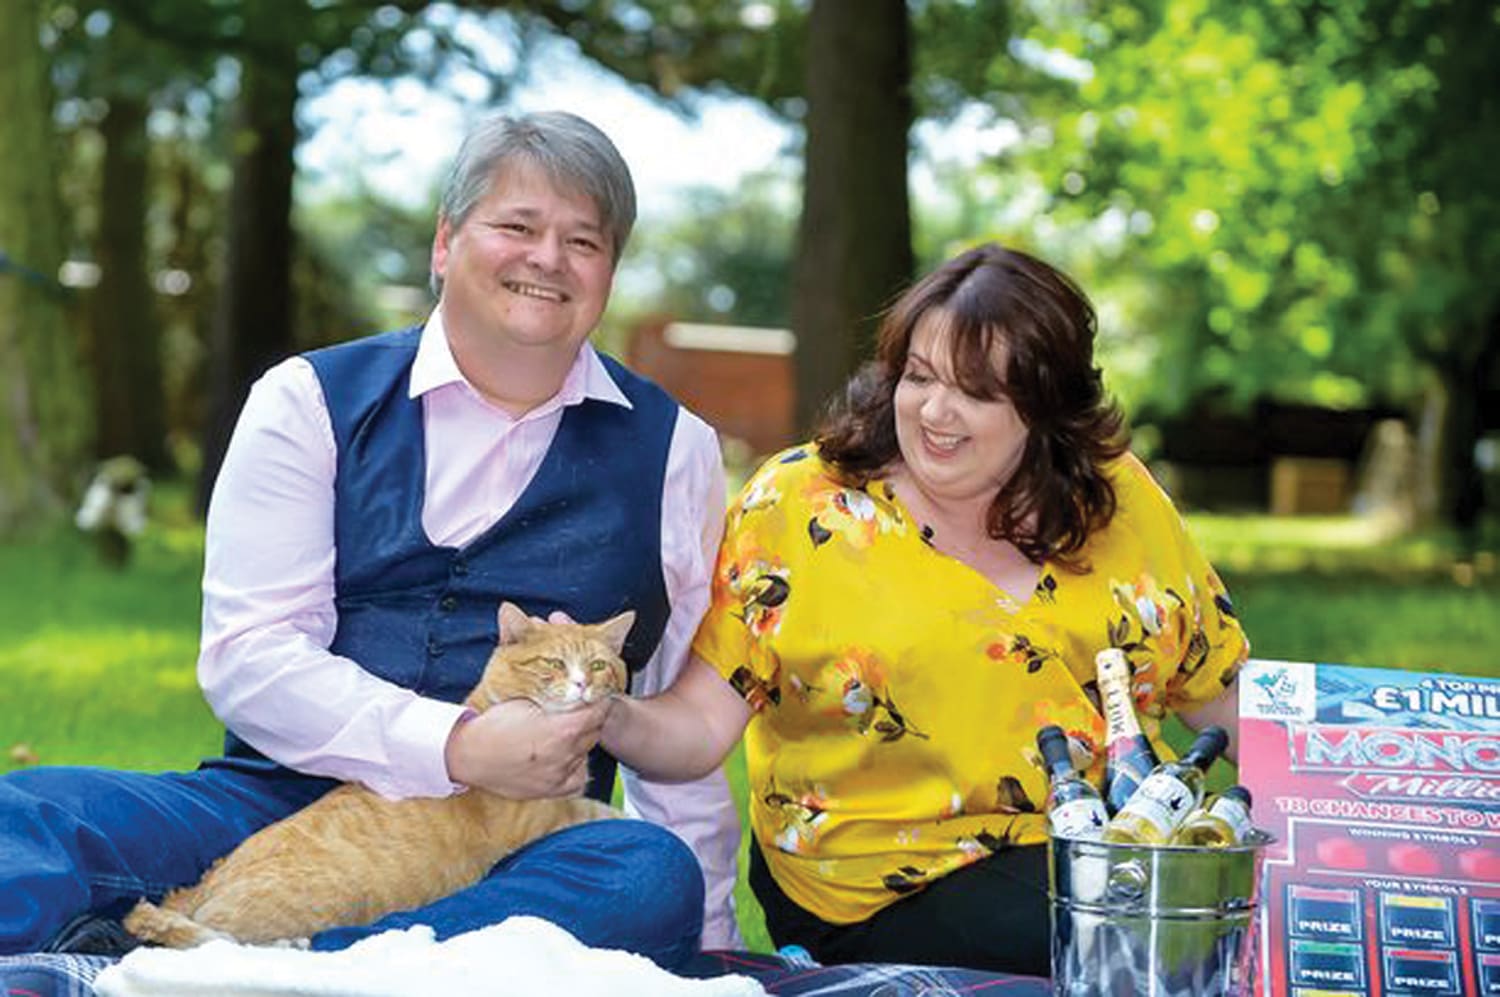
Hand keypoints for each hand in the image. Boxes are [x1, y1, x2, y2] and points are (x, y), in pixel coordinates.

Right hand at [444, 698, 606, 797]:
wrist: (468, 755)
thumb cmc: (494, 724)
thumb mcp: (526, 701)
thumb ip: (555, 698)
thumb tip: (576, 687)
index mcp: (563, 729)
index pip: (599, 713)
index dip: (599, 701)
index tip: (596, 696)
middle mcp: (566, 754)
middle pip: (594, 733)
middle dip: (590, 720)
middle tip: (578, 711)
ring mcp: (558, 775)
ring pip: (585, 754)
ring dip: (580, 742)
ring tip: (563, 734)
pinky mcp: (549, 790)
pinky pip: (577, 779)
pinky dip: (575, 767)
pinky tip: (563, 758)